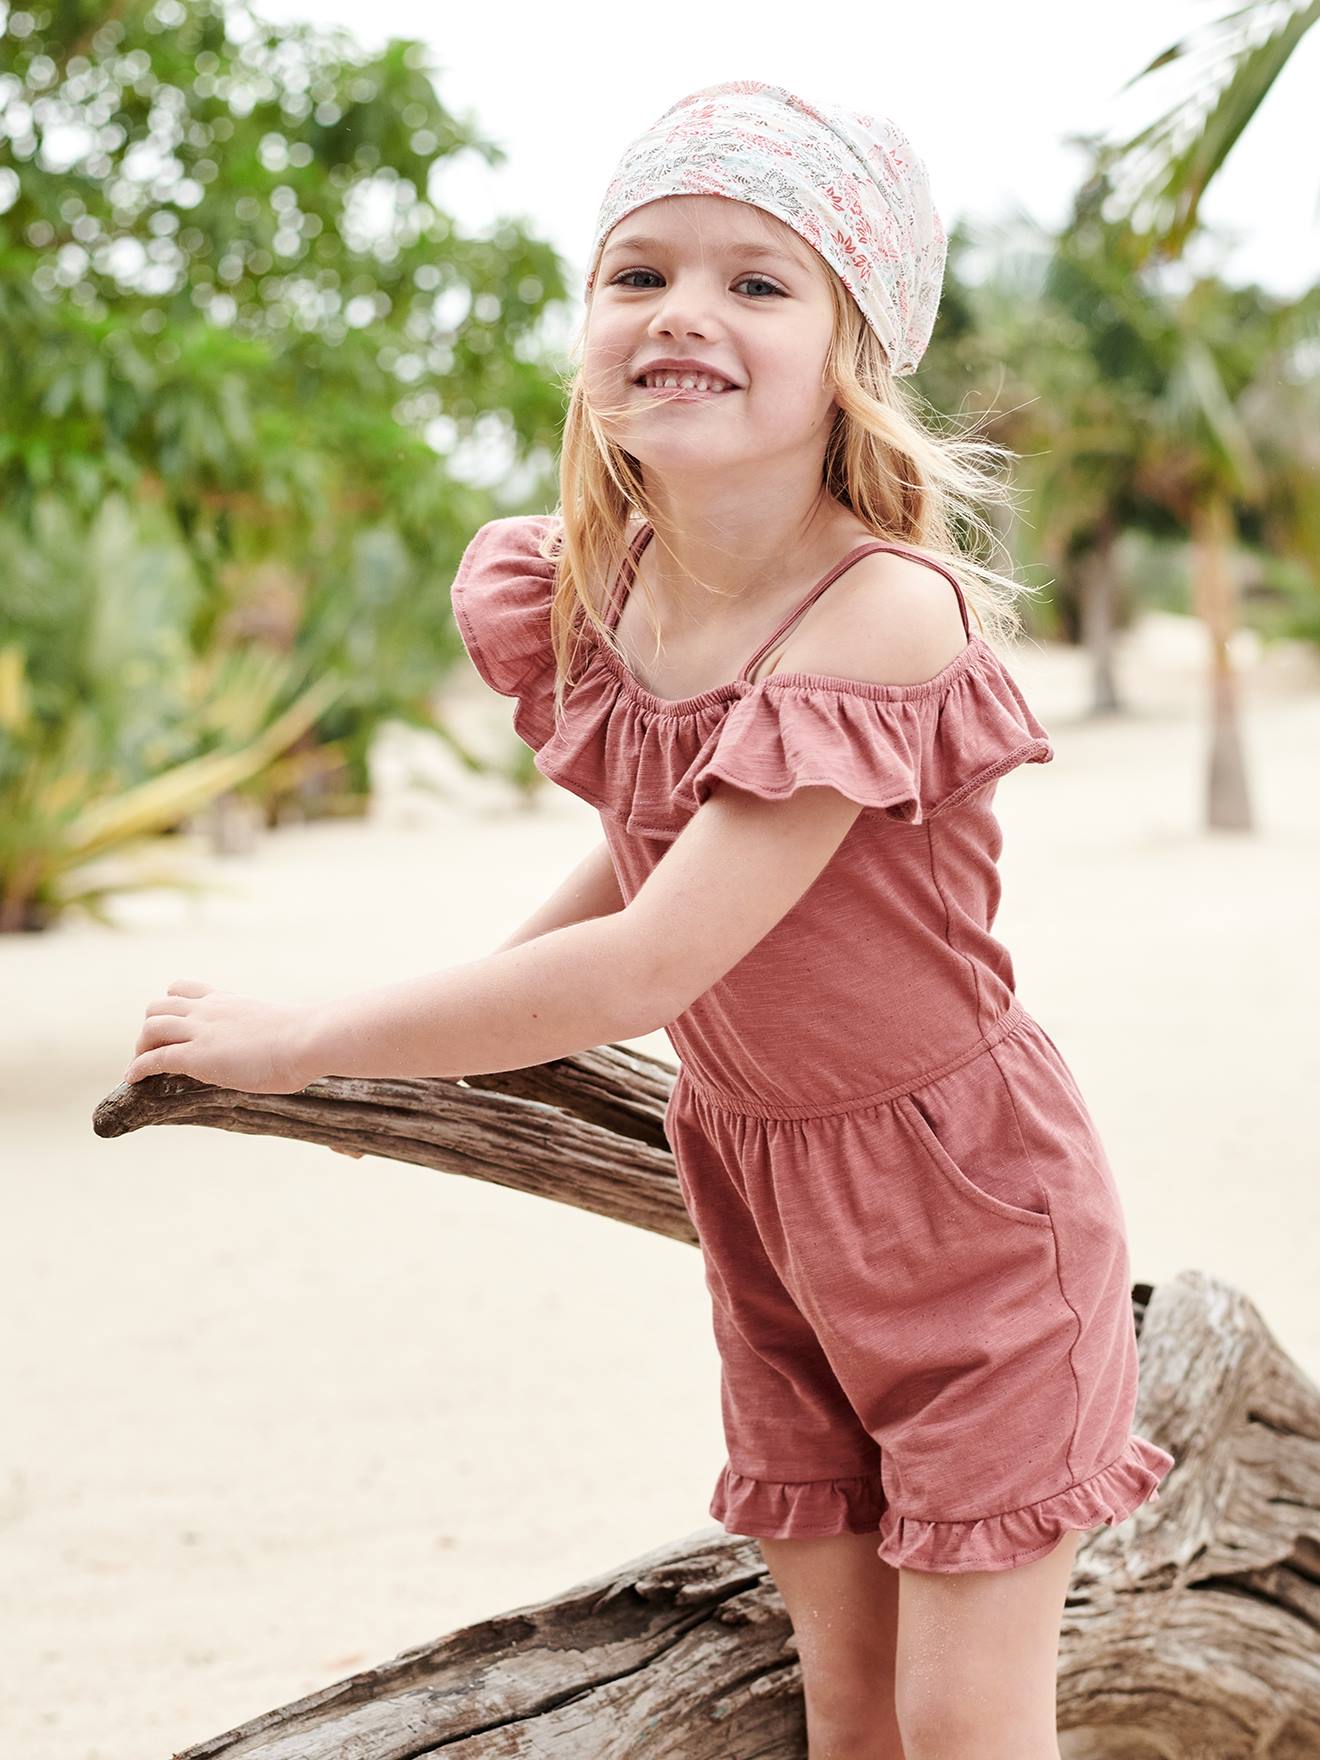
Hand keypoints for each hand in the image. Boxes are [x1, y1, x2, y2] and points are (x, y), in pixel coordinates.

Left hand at [122, 978, 319, 1093]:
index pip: (183, 989)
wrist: (307, 1040)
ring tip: (138, 1068)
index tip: (172, 1026)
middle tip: (154, 1051)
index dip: (171, 1006)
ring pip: (150, 1027)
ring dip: (140, 1047)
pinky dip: (137, 1068)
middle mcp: (208, 1010)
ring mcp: (200, 1031)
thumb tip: (283, 1053)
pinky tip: (131, 1080)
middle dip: (150, 1028)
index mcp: (227, 1001)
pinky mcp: (196, 1056)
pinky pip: (153, 1058)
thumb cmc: (306, 1038)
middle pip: (157, 1006)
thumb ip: (265, 1034)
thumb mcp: (278, 1026)